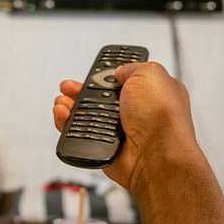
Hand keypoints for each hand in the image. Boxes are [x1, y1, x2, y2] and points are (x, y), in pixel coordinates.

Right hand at [53, 62, 197, 193]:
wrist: (157, 156)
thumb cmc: (161, 116)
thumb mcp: (150, 73)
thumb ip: (132, 67)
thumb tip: (119, 72)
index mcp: (150, 93)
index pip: (124, 80)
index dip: (108, 74)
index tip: (95, 71)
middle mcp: (136, 112)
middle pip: (100, 97)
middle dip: (81, 90)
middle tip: (70, 86)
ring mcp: (120, 130)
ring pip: (87, 116)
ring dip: (70, 106)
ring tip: (62, 101)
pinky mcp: (105, 146)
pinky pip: (80, 135)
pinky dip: (67, 124)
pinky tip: (63, 114)